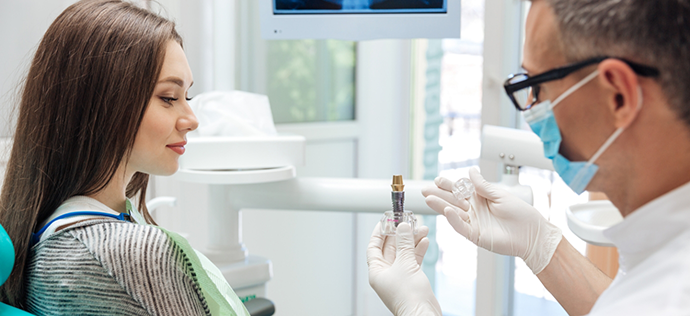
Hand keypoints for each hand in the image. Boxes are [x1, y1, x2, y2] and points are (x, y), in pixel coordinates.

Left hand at [367, 222, 441, 315]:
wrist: (423, 314)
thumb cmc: (409, 296)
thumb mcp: (405, 263)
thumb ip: (404, 243)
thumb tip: (402, 227)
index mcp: (377, 271)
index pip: (374, 247)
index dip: (380, 233)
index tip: (386, 220)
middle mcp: (386, 274)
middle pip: (390, 248)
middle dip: (400, 234)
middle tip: (407, 221)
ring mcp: (399, 277)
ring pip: (403, 254)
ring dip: (412, 241)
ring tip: (420, 229)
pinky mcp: (411, 280)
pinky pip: (412, 261)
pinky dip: (418, 251)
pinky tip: (424, 241)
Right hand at [422, 168, 561, 273]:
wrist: (531, 233)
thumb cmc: (520, 214)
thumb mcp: (500, 195)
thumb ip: (482, 186)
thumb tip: (470, 171)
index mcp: (480, 198)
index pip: (460, 190)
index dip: (449, 185)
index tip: (437, 179)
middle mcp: (474, 210)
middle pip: (452, 201)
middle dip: (438, 195)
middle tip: (424, 189)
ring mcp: (474, 223)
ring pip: (453, 213)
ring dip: (441, 206)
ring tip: (428, 198)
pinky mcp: (476, 235)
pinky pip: (462, 227)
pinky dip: (454, 219)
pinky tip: (448, 211)